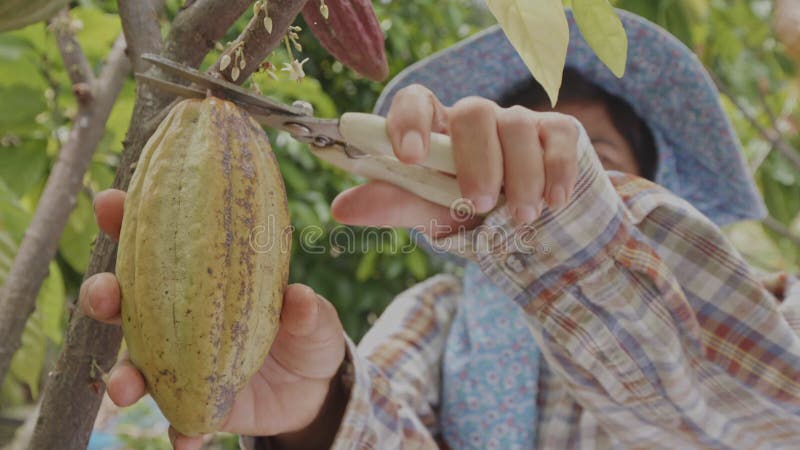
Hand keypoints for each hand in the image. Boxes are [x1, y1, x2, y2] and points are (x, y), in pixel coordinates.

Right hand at [81, 190, 346, 449]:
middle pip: (128, 303)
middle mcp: (180, 320)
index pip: (159, 245)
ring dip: (124, 375)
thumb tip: (301, 298)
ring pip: (138, 365)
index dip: (128, 221)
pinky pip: (180, 423)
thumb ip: (308, 311)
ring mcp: (183, 364)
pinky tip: (184, 441)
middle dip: (105, 296)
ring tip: (124, 387)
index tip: (110, 201)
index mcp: (204, 281)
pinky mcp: (196, 405)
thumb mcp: (316, 319)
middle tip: (103, 295)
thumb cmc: (308, 332)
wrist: (313, 388)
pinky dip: (180, 433)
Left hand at [331, 84, 578, 234]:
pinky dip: (557, 169)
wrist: (524, 223)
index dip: (410, 120)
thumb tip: (341, 208)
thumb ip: (393, 204)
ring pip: (518, 126)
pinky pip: (558, 137)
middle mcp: (474, 119)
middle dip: (477, 160)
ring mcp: (516, 121)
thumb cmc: (466, 211)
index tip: (409, 155)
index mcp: (435, 130)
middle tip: (478, 203)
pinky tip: (555, 200)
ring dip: (520, 175)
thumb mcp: (428, 210)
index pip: (416, 101)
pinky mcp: (557, 131)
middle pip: (473, 112)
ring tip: (521, 216)